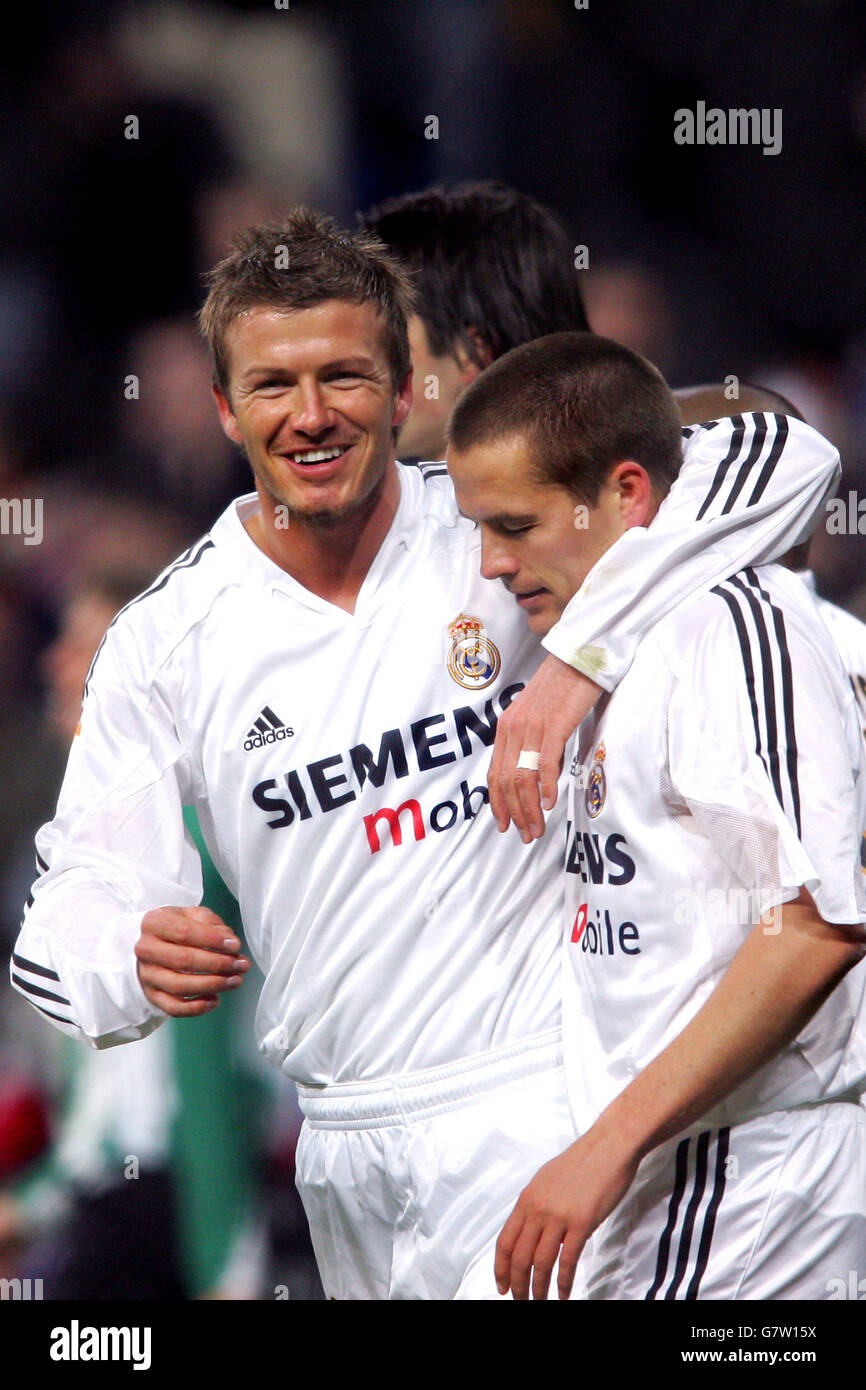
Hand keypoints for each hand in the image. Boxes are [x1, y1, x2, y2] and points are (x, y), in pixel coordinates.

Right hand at [135, 906, 250, 1016]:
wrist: (153, 944)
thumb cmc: (177, 928)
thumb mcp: (192, 914)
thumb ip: (210, 922)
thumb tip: (227, 939)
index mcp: (154, 923)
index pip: (185, 932)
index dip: (213, 940)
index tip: (235, 945)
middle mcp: (146, 949)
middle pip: (184, 960)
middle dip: (218, 964)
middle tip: (240, 964)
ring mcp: (147, 975)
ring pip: (180, 986)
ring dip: (212, 985)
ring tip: (234, 980)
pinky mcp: (152, 995)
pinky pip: (173, 1007)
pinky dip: (196, 1008)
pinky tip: (214, 999)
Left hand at [488, 656, 600, 840]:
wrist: (579, 658)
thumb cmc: (563, 687)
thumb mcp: (541, 718)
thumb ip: (537, 745)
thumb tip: (544, 777)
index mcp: (506, 727)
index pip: (495, 773)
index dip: (498, 803)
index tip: (505, 825)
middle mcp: (513, 728)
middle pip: (507, 781)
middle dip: (515, 813)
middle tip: (526, 835)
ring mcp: (531, 727)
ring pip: (522, 778)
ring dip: (529, 808)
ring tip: (537, 828)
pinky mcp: (553, 725)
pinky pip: (544, 764)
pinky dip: (546, 787)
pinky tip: (550, 803)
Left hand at [494, 1128, 639, 1299]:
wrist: (607, 1147)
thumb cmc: (581, 1162)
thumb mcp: (546, 1180)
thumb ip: (536, 1205)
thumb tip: (531, 1228)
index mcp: (527, 1199)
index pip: (504, 1241)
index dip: (500, 1268)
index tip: (501, 1285)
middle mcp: (538, 1209)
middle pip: (519, 1257)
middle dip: (517, 1285)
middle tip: (520, 1300)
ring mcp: (559, 1217)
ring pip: (541, 1263)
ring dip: (539, 1289)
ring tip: (540, 1302)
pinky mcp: (581, 1223)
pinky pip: (568, 1260)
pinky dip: (563, 1282)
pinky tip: (563, 1293)